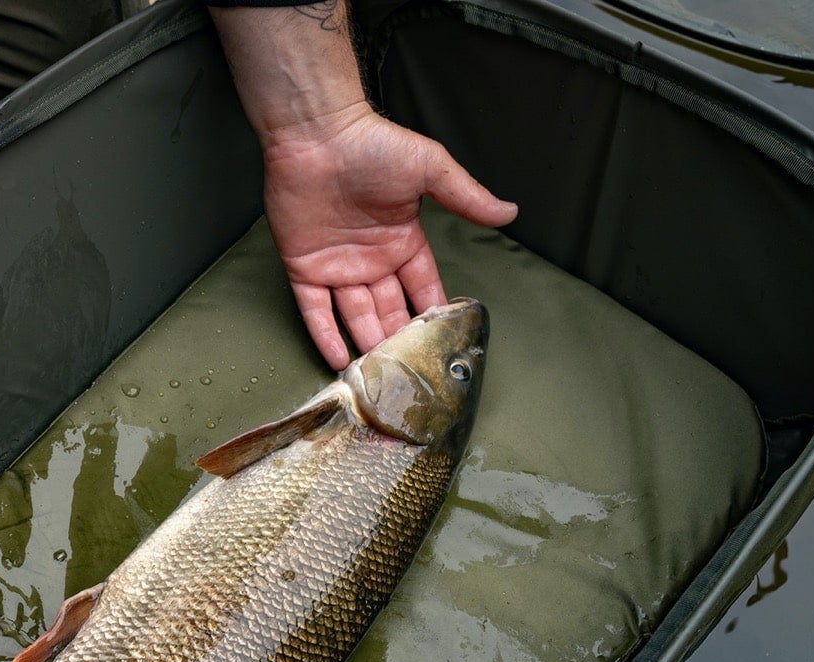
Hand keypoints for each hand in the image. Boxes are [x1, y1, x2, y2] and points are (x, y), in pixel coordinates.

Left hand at [262, 102, 516, 368]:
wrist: (318, 134)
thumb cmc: (374, 144)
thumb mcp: (430, 169)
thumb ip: (466, 198)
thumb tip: (509, 212)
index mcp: (403, 240)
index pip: (422, 286)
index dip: (431, 312)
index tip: (444, 342)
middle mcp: (372, 259)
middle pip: (389, 309)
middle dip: (399, 338)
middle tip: (409, 370)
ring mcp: (337, 266)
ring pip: (355, 315)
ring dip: (367, 343)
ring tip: (379, 375)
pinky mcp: (303, 267)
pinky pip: (315, 309)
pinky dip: (324, 334)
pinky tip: (339, 360)